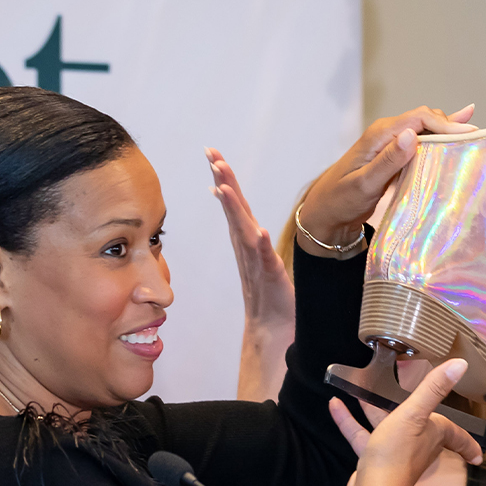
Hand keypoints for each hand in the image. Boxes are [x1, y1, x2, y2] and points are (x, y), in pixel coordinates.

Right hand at [206, 148, 295, 329]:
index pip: (235, 205)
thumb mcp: (260, 256)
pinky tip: (259, 232)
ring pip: (244, 231)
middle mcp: (247, 249)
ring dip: (235, 209)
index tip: (213, 155)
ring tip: (225, 187)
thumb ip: (249, 233)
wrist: (273, 330)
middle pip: (235, 211)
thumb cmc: (269, 294)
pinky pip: (265, 261)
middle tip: (212, 157)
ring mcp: (257, 264)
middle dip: (224, 183)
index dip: (225, 180)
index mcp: (246, 241)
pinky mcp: (271, 280)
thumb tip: (236, 209)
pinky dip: (261, 247)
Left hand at [296, 104, 477, 252]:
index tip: (469, 134)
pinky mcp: (395, 155)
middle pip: (426, 119)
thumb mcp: (364, 184)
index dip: (446, 123)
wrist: (325, 213)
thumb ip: (388, 161)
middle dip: (451, 125)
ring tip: (476, 137)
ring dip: (448, 132)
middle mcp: (387, 133)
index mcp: (380, 134)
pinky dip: (440, 137)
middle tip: (478, 139)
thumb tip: (412, 135)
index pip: (420, 118)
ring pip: (426, 129)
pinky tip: (459, 129)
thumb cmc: (341, 200)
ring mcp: (391, 143)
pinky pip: (421, 141)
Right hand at [328, 358, 482, 485]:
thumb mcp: (414, 414)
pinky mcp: (372, 459)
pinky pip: (361, 434)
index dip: (467, 443)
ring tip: (361, 388)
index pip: (456, 436)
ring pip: (385, 425)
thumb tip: (461, 365)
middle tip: (410, 396)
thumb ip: (433, 388)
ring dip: (373, 408)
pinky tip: (336, 404)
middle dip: (414, 410)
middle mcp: (416, 445)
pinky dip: (349, 420)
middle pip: (418, 424)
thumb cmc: (397, 454)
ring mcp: (393, 452)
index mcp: (432, 435)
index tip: (478, 455)